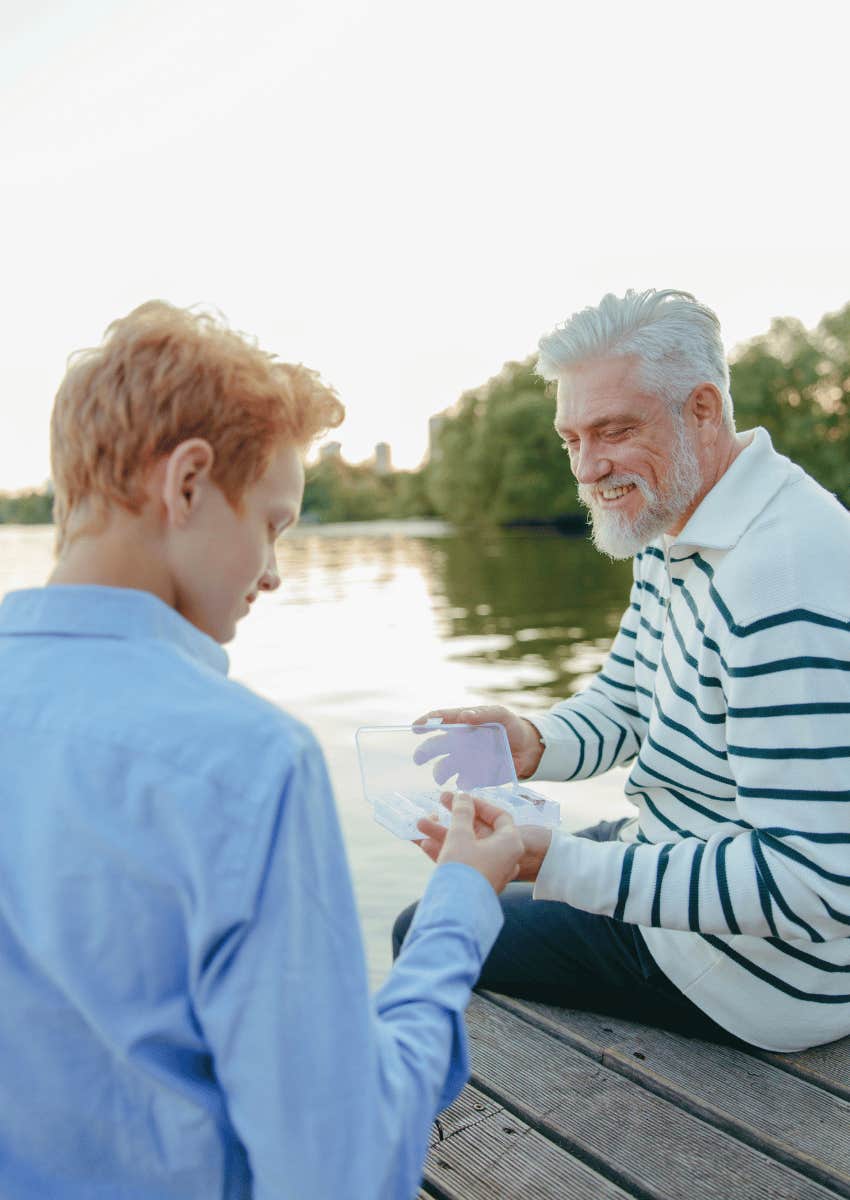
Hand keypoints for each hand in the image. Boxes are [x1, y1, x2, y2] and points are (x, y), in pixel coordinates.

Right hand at [413, 704, 544, 780]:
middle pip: (434, 746)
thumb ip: (483, 714)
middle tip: (419, 758)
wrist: (529, 748)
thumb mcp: (501, 715)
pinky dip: (461, 782)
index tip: (416, 727)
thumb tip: (465, 715)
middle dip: (424, 752)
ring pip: (444, 767)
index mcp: (462, 723)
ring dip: (440, 772)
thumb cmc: (512, 726)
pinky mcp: (474, 776)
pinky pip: (463, 781)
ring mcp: (464, 760)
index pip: (439, 720)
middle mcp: (458, 742)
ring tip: (441, 776)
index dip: (426, 722)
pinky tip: (465, 781)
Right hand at [430, 792, 523, 893]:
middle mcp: (505, 857)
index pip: (499, 815)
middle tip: (437, 803)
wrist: (458, 913)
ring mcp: (492, 871)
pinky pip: (464, 861)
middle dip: (455, 817)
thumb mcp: (461, 835)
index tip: (460, 798)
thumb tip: (462, 796)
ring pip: (468, 846)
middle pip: (480, 830)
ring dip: (444, 834)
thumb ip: (461, 813)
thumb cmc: (465, 868)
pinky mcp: (478, 883)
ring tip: (420, 824)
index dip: (478, 804)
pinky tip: (424, 843)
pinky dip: (447, 851)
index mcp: (510, 842)